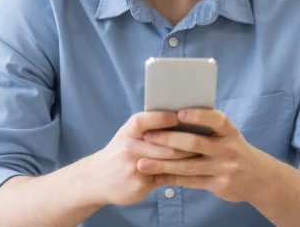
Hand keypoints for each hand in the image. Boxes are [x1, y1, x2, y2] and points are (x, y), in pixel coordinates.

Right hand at [81, 111, 199, 206]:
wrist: (95, 180)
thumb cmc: (119, 152)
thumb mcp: (126, 135)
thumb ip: (147, 128)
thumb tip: (179, 120)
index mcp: (127, 132)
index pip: (143, 121)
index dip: (161, 118)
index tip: (179, 116)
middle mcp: (128, 148)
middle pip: (164, 144)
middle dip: (186, 143)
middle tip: (204, 139)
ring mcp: (134, 168)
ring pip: (168, 162)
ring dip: (187, 159)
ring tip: (203, 154)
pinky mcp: (140, 185)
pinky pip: (165, 177)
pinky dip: (179, 174)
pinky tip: (192, 171)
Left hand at [138, 108, 272, 202]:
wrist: (258, 177)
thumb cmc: (233, 148)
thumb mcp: (227, 134)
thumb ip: (206, 127)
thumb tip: (172, 115)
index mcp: (229, 131)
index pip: (216, 120)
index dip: (198, 116)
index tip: (179, 113)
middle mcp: (228, 148)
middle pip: (195, 143)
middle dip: (168, 139)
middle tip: (147, 136)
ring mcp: (224, 168)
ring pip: (188, 165)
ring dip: (163, 164)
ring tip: (142, 162)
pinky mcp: (219, 185)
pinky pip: (191, 182)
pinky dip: (172, 179)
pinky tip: (156, 177)